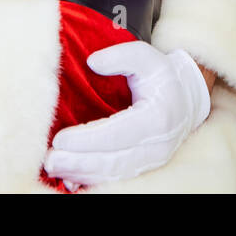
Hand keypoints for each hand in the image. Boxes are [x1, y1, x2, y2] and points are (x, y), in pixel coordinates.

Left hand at [42, 41, 210, 187]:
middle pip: (112, 160)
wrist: (186, 100)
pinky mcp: (144, 167)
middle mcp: (156, 146)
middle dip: (78, 162)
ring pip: (113, 174)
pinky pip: (116, 179)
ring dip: (81, 172)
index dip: (88, 139)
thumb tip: (92, 63)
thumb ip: (121, 55)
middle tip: (49, 159)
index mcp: (157, 118)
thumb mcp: (147, 57)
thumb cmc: (162, 77)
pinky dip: (92, 180)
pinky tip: (70, 178)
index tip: (60, 138)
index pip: (118, 134)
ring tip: (54, 166)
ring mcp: (151, 161)